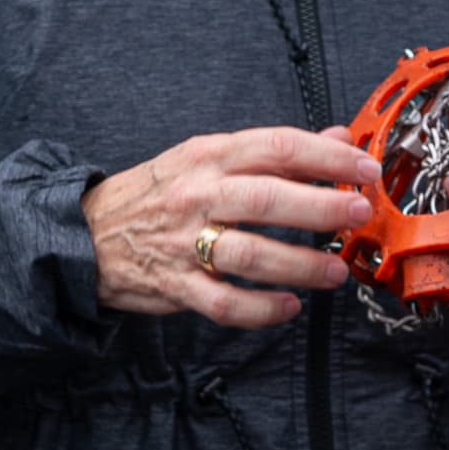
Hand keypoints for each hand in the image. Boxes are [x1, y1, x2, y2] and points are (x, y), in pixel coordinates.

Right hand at [85, 128, 382, 328]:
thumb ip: (274, 151)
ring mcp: (183, 243)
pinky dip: (262, 309)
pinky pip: (224, 303)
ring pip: (250, 255)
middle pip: (267, 199)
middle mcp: (197, 195)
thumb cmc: (157, 194)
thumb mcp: (207, 157)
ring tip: (335, 272)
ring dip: (301, 266)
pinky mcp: (175, 286)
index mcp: (208, 157)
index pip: (276, 147)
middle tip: (358, 215)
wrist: (84, 232)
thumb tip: (339, 140)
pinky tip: (290, 307)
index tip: (364, 169)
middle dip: (321, 208)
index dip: (327, 159)